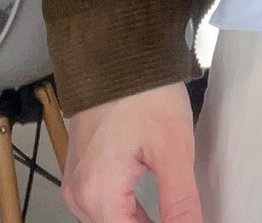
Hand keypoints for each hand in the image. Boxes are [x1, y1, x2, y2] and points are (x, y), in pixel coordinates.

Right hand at [62, 82, 201, 222]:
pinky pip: (100, 203)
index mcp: (98, 194)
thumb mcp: (174, 150)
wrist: (119, 56)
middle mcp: (79, 194)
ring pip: (107, 221)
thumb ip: (179, 201)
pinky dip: (125, 211)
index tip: (185, 222)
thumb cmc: (146, 95)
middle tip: (181, 218)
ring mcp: (76, 181)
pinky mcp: (81, 168)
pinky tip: (148, 211)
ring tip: (169, 216)